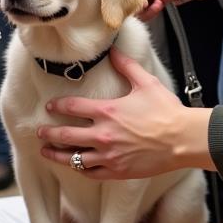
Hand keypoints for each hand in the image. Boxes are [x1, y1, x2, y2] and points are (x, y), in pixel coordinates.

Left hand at [38, 48, 211, 177]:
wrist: (183, 139)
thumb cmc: (166, 110)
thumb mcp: (146, 82)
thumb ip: (126, 66)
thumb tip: (114, 49)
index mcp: (107, 111)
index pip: (72, 107)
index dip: (57, 106)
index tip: (49, 106)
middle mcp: (103, 135)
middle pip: (65, 135)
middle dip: (48, 133)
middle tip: (39, 131)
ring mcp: (109, 155)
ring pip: (73, 158)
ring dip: (57, 154)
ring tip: (46, 151)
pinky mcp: (118, 171)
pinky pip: (91, 173)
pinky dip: (80, 169)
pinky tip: (74, 166)